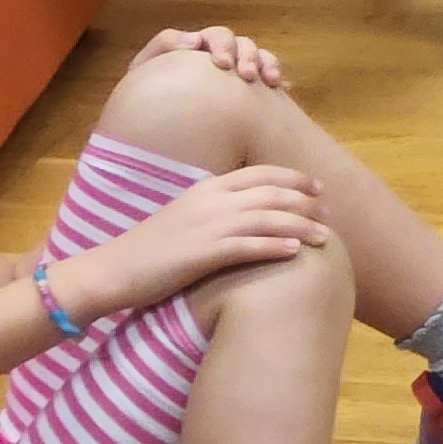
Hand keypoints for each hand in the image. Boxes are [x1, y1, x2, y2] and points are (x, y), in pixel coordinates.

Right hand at [59, 162, 325, 315]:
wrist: (112, 269)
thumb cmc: (150, 248)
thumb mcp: (186, 215)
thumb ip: (215, 207)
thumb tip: (247, 210)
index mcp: (208, 187)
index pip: (262, 174)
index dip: (294, 179)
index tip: (318, 187)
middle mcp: (212, 200)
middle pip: (272, 194)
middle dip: (306, 202)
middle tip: (329, 213)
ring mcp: (207, 226)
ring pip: (267, 219)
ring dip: (301, 226)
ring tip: (325, 236)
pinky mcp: (202, 254)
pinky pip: (248, 247)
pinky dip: (275, 246)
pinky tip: (296, 252)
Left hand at [128, 24, 286, 89]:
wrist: (155, 130)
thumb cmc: (148, 97)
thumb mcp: (143, 70)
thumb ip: (162, 46)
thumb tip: (193, 39)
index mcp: (196, 49)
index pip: (214, 37)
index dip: (219, 45)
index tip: (220, 63)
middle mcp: (219, 56)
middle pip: (240, 43)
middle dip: (245, 55)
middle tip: (245, 74)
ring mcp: (236, 72)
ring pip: (259, 55)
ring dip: (266, 63)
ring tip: (268, 80)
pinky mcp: (250, 91)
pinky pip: (269, 77)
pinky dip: (277, 79)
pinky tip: (282, 90)